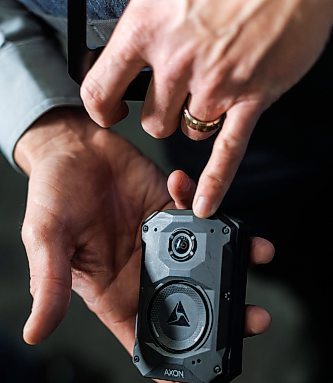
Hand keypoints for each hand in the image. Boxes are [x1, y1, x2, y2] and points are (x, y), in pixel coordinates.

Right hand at [15, 108, 273, 382]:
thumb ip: (49, 284)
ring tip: (256, 258)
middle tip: (254, 320)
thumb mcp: (46, 240)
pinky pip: (204, 222)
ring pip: (206, 268)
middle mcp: (143, 274)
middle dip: (224, 319)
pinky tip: (221, 214)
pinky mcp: (175, 213)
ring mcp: (164, 245)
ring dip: (234, 268)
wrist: (71, 147)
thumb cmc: (51, 195)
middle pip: (190, 308)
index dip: (176, 370)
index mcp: (113, 292)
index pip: (147, 342)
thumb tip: (34, 335)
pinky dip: (217, 219)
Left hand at [81, 0, 332, 217]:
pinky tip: (205, 203)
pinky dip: (215, 182)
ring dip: (194, 121)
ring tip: (213, 91)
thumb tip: (134, 47)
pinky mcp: (250, 99)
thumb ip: (149, 21)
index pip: (101, 88)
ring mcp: (215, 83)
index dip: (102, 108)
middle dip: (161, 116)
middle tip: (176, 97)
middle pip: (152, 121)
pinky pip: (226, 153)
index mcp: (148, 25)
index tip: (109, 112)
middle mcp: (177, 59)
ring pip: (187, 131)